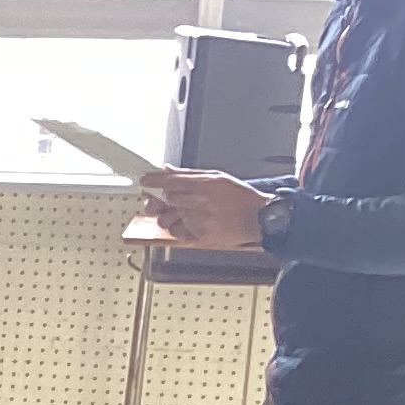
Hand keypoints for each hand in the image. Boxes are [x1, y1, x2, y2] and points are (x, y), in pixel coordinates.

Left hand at [137, 168, 270, 251]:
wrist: (260, 218)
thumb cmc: (241, 198)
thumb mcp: (218, 178)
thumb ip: (190, 174)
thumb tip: (167, 169)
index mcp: (205, 183)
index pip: (170, 180)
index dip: (153, 180)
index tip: (144, 181)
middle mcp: (200, 201)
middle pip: (167, 199)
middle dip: (165, 200)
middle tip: (170, 200)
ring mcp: (200, 219)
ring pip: (169, 218)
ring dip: (171, 216)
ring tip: (183, 214)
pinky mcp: (201, 236)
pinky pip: (178, 233)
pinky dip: (180, 229)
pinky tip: (192, 224)